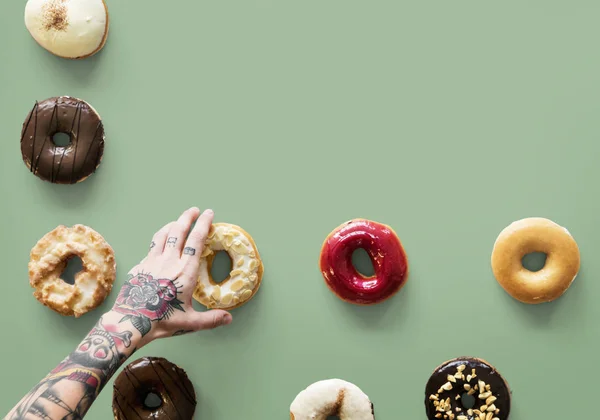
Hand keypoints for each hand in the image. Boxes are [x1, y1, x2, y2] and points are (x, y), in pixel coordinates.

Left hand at [111, 207, 231, 344]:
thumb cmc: (161, 322)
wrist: (130, 323)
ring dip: (172, 224)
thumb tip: (229, 319)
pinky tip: (160, 243)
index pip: (197, 240)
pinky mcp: (139, 267)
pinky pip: (151, 247)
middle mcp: (169, 261)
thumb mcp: (190, 322)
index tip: (208, 213)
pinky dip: (158, 239)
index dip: (203, 224)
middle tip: (194, 210)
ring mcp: (152, 261)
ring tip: (177, 221)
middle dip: (188, 217)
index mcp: (185, 271)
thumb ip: (211, 319)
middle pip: (179, 231)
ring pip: (163, 235)